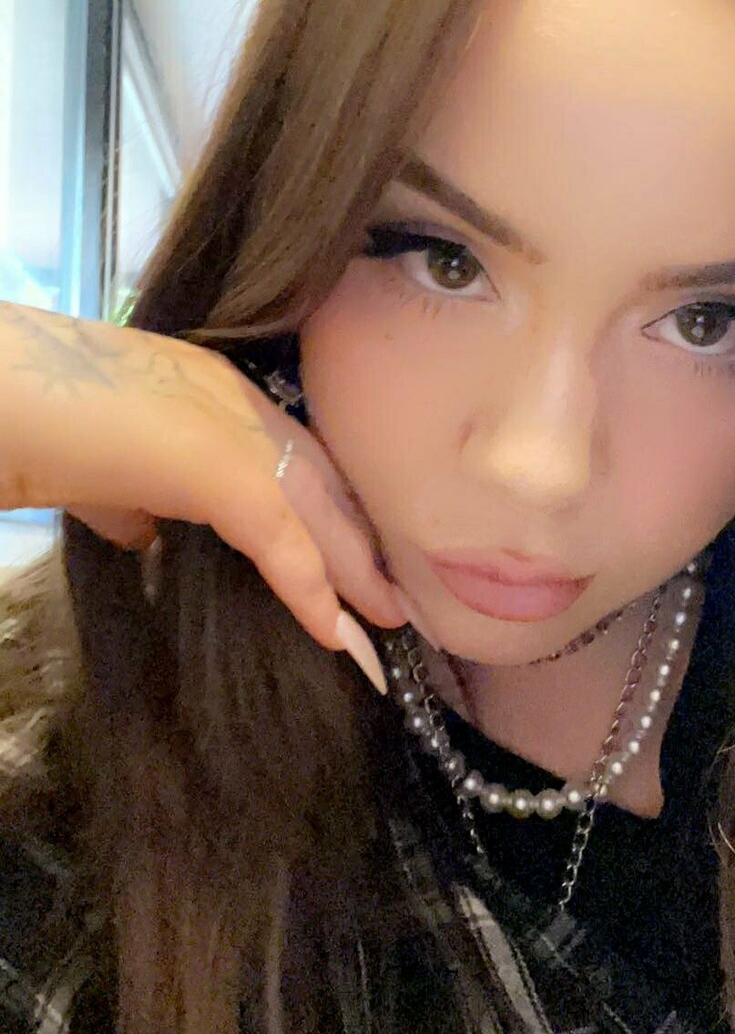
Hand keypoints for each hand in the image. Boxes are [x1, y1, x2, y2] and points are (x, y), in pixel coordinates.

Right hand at [0, 302, 410, 689]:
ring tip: (387, 629)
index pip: (299, 459)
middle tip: (396, 599)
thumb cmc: (41, 429)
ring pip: (322, 512)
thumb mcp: (105, 473)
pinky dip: (315, 593)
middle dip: (363, 542)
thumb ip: (138, 503)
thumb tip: (148, 535)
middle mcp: (244, 405)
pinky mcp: (227, 472)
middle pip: (328, 483)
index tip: (355, 559)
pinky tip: (339, 637)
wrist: (10, 400)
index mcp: (219, 397)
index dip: (331, 512)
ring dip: (357, 575)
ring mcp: (240, 431)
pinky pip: (287, 544)